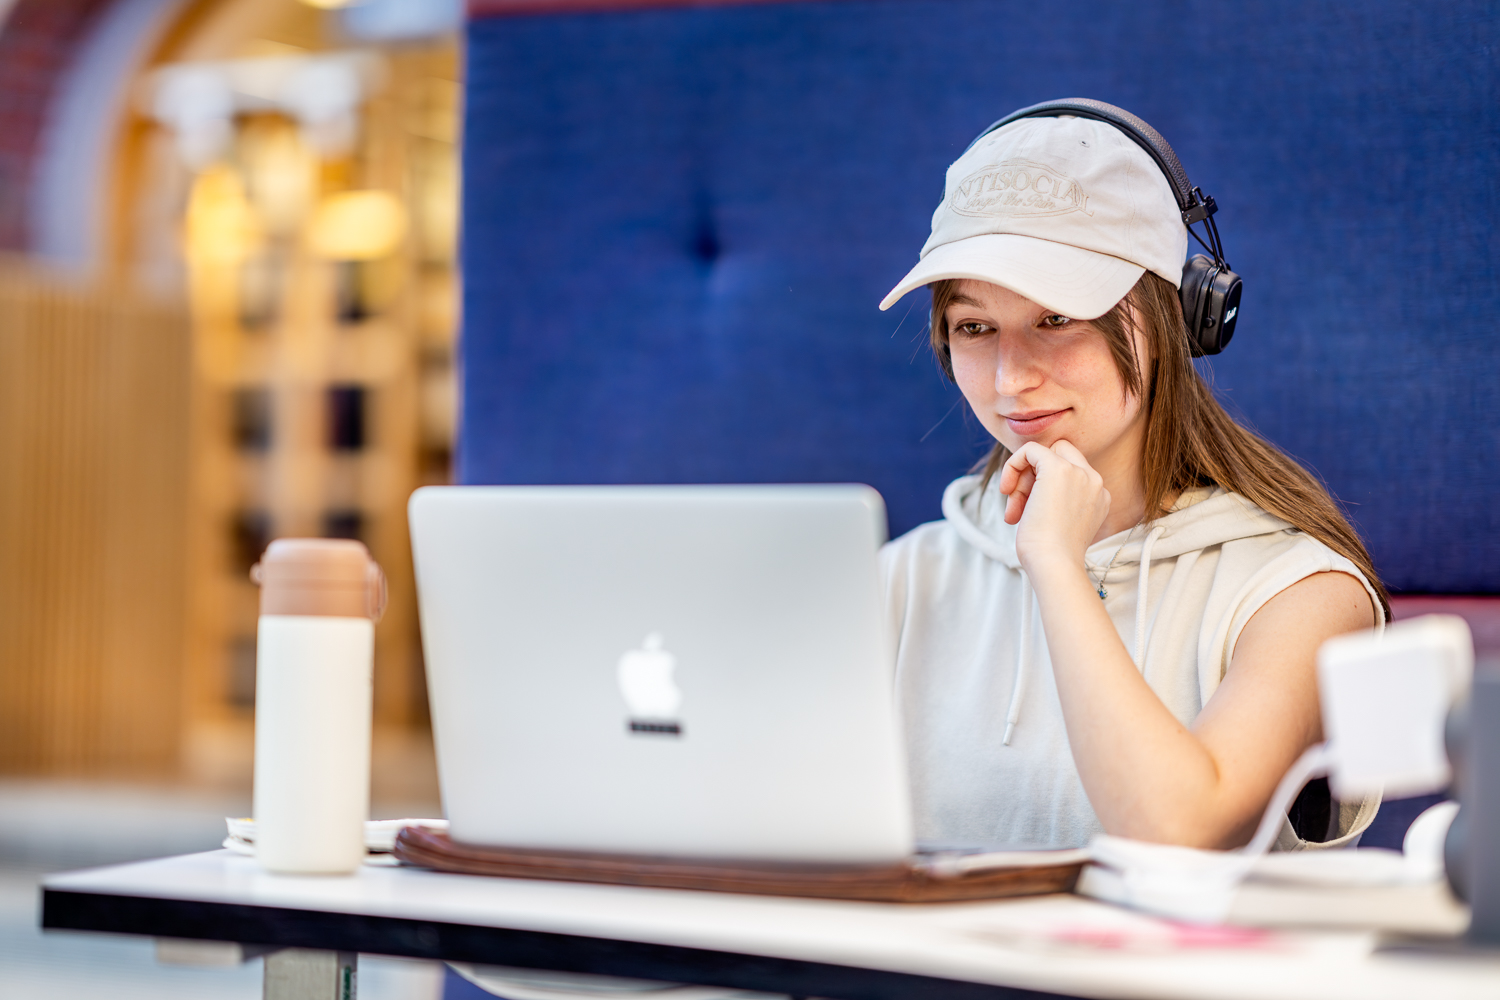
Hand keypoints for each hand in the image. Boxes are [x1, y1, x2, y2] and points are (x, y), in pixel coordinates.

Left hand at [997, 441, 1111, 571]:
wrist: (1054, 564)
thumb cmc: (1050, 555)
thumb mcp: (1059, 523)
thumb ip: (1055, 502)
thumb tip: (1030, 492)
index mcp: (1099, 496)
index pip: (1070, 471)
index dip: (1042, 484)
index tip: (1028, 509)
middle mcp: (1094, 481)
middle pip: (1059, 456)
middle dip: (1033, 477)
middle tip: (1019, 506)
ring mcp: (1079, 473)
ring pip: (1042, 454)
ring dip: (1020, 482)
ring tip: (1013, 512)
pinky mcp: (1058, 468)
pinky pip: (1030, 449)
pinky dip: (1013, 465)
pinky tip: (1006, 490)